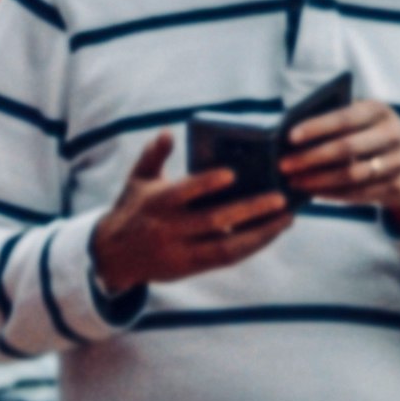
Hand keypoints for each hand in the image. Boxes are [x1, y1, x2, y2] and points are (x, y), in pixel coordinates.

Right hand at [85, 132, 288, 309]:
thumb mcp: (137, 180)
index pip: (183, 192)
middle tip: (280, 198)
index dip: (206, 184)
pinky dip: (251, 246)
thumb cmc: (133, 208)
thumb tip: (167, 132)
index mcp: (156, 203)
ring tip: (286, 218)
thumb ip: (153, 155)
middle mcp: (168, 229)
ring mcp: (180, 251)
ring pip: (225, 247)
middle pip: (213, 221)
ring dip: (259, 234)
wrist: (113, 255)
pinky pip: (225, 259)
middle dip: (249, 210)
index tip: (233, 173)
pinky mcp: (189, 268)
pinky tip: (271, 233)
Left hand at [280, 89, 399, 227]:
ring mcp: (399, 161)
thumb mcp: (364, 121)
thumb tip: (291, 137)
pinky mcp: (399, 186)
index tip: (289, 137)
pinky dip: (332, 194)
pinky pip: (359, 193)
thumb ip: (336, 123)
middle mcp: (392, 133)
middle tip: (283, 165)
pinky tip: (313, 193)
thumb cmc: (374, 137)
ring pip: (352, 174)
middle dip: (311, 158)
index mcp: (379, 111)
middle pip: (346, 148)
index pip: (345, 117)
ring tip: (294, 182)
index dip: (317, 127)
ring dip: (318, 180)